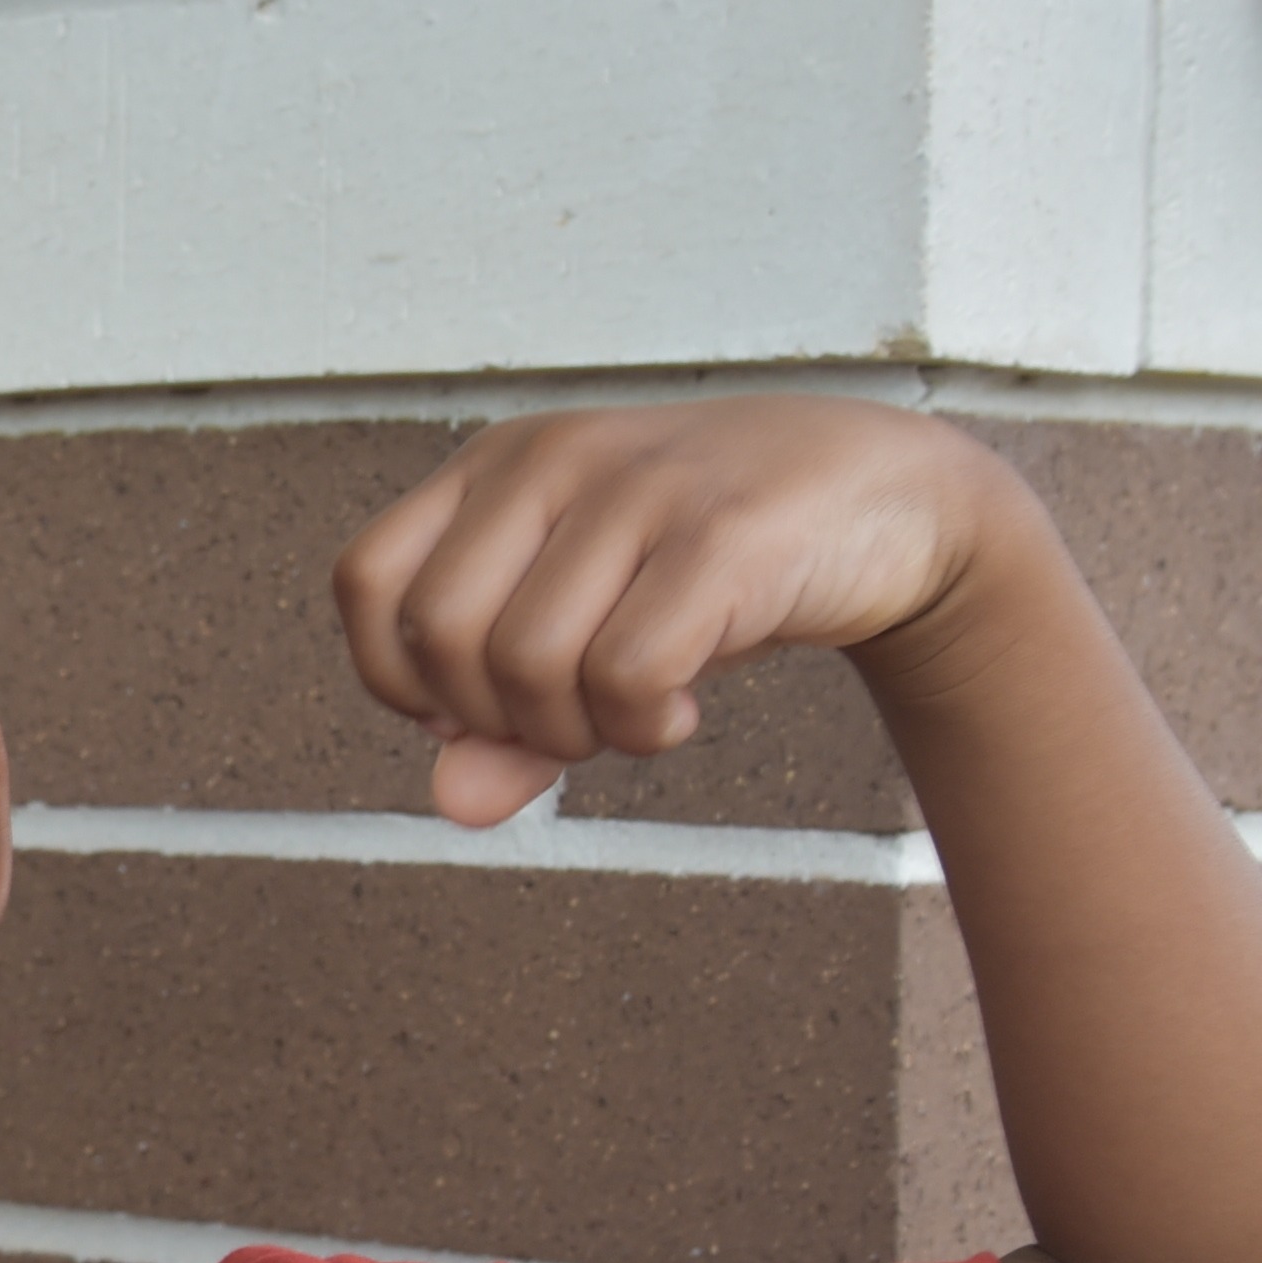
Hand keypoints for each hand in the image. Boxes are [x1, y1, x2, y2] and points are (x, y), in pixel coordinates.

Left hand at [330, 395, 1007, 825]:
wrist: (895, 499)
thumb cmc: (713, 571)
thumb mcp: (593, 634)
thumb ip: (506, 722)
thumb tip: (452, 804)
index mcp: (498, 466)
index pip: (366, 581)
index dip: (395, 676)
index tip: (473, 711)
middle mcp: (553, 458)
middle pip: (438, 637)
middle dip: (496, 718)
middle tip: (577, 720)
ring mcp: (637, 487)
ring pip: (525, 663)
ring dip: (577, 732)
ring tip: (637, 711)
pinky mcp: (722, 533)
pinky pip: (625, 674)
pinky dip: (643, 727)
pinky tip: (681, 710)